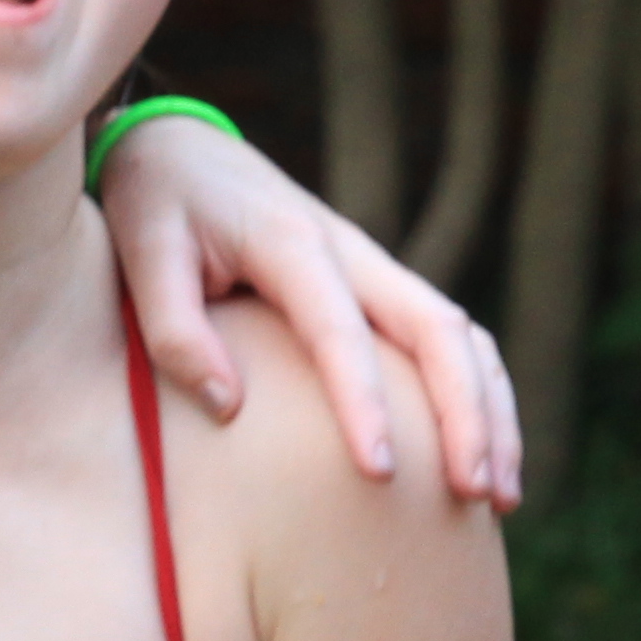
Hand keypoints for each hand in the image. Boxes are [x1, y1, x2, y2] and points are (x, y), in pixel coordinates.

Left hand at [95, 116, 523, 505]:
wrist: (179, 144)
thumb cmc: (156, 204)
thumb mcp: (142, 256)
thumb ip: (176, 331)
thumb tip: (229, 407)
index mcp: (289, 244)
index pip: (340, 331)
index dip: (365, 402)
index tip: (379, 472)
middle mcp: (349, 252)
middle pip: (438, 329)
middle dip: (466, 414)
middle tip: (474, 495)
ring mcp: (373, 267)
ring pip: (460, 335)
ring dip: (490, 411)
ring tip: (498, 496)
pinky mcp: (378, 286)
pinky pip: (447, 338)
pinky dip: (477, 394)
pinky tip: (481, 455)